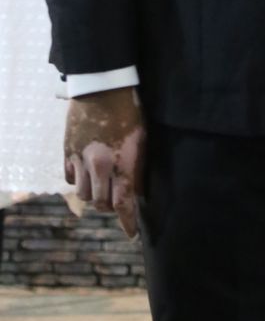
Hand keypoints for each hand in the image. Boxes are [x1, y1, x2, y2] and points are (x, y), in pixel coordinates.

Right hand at [64, 86, 145, 238]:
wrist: (102, 86)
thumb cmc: (130, 110)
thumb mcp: (142, 139)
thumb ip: (137, 167)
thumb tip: (137, 190)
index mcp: (120, 162)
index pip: (123, 203)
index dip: (127, 221)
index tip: (131, 233)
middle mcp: (98, 166)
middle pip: (101, 204)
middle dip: (110, 206)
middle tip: (117, 200)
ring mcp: (80, 159)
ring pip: (83, 195)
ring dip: (93, 195)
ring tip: (102, 186)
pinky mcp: (67, 151)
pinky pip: (70, 179)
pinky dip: (78, 181)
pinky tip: (86, 174)